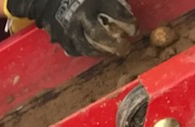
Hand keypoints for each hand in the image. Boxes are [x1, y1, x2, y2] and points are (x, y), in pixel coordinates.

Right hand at [7, 0, 135, 56]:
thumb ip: (110, 0)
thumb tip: (124, 9)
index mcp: (95, 1)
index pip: (117, 13)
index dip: (129, 23)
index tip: (134, 29)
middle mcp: (82, 16)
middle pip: (101, 35)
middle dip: (115, 44)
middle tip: (125, 48)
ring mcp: (69, 29)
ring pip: (87, 46)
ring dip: (101, 52)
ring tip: (109, 53)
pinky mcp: (59, 37)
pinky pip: (74, 49)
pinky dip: (85, 51)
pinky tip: (92, 51)